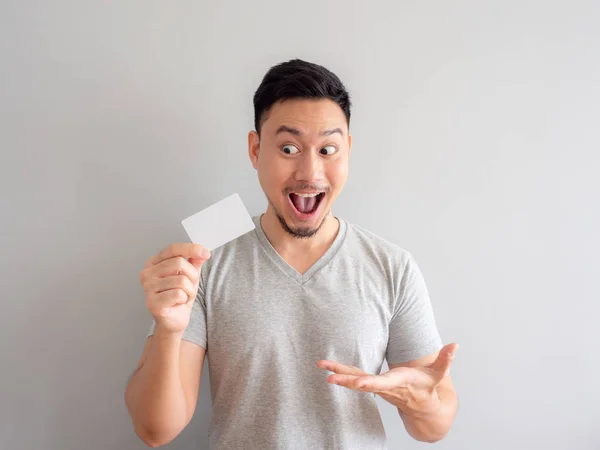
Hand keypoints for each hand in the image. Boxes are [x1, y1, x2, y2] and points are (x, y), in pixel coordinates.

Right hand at [139, 243, 210, 333]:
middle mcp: (147, 273)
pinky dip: (184, 299)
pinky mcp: (152, 302)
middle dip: (192, 276)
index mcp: (153, 263)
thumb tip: (202, 252)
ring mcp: (148, 288)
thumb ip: (195, 262)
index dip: (191, 249)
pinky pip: (178, 294)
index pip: (173, 249)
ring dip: (189, 290)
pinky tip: (178, 303)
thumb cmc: (179, 296)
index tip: (206, 253)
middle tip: (190, 286)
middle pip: (179, 263)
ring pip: (181, 280)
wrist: (174, 320)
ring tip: (183, 296)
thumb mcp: (189, 275)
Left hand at [317, 343, 457, 416]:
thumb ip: (446, 359)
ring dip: (338, 374)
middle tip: (331, 377)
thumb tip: (455, 345)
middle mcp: (385, 387)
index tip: (357, 382)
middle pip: (363, 384)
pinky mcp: (371, 384)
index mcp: (400, 383)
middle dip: (347, 381)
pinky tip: (326, 368)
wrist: (422, 408)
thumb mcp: (438, 374)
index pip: (383, 383)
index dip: (370, 382)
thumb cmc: (428, 388)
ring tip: (322, 367)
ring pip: (355, 380)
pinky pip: (354, 378)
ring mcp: (376, 387)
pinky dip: (340, 372)